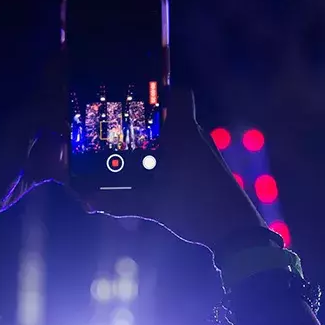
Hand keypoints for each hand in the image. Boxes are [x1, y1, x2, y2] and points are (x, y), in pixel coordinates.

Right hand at [27, 88, 267, 251]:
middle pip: (173, 117)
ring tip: (133, 154)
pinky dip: (170, 159)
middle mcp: (198, 138)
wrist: (236, 233)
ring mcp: (207, 154)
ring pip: (179, 138)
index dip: (161, 91)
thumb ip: (119, 202)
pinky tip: (153, 175)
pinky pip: (187, 155)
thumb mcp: (153, 206)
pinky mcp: (210, 171)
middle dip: (149, 123)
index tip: (138, 96)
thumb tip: (89, 200)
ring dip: (159, 144)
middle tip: (123, 129)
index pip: (180, 95)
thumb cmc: (197, 209)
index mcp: (185, 135)